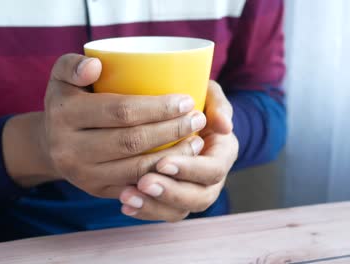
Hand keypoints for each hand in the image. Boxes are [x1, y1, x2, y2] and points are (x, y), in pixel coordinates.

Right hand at [3, 54, 206, 197]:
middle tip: (197, 119)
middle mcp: (69, 149)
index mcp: (64, 114)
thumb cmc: (69, 101)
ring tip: (197, 141)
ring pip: (137, 168)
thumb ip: (74, 65)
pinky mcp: (97, 190)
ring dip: (173, 156)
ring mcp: (83, 174)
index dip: (158, 107)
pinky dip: (161, 176)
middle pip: (132, 141)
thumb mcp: (62, 76)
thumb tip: (96, 65)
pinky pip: (135, 187)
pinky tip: (180, 162)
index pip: (121, 111)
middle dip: (171, 130)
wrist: (52, 143)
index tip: (186, 100)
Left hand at [118, 81, 238, 221]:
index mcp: (224, 153)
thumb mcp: (209, 95)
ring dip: (153, 206)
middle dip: (170, 193)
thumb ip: (219, 104)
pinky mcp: (174, 199)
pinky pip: (163, 213)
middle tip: (143, 183)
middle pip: (199, 198)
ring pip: (180, 211)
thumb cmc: (196, 102)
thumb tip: (224, 127)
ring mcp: (194, 191)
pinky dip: (144, 211)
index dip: (190, 169)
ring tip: (126, 196)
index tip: (162, 162)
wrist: (182, 117)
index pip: (212, 170)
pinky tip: (125, 205)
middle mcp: (212, 178)